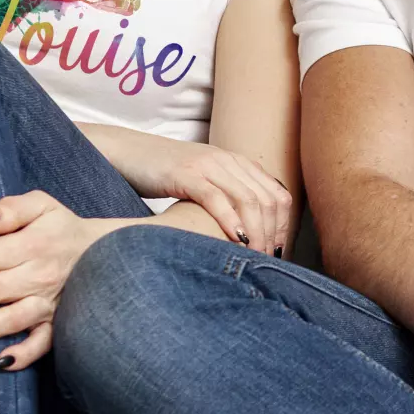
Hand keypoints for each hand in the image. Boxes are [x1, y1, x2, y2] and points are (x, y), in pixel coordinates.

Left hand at [0, 192, 107, 369]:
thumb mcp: (43, 204)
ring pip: (7, 320)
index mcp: (32, 244)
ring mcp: (49, 302)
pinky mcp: (58, 322)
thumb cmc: (63, 228)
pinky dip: (24, 354)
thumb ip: (13, 207)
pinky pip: (43, 343)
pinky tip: (2, 360)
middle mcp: (39, 275)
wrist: (107, 250)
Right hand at [84, 125, 292, 256]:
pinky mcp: (186, 174)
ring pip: (248, 199)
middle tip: (267, 261)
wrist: (130, 152)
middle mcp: (228, 161)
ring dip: (256, 232)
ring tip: (254, 256)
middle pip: (267, 200)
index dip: (284, 226)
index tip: (280, 252)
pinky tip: (235, 239)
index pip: (277, 194)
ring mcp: (208, 165)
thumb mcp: (206, 180)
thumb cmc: (167, 174)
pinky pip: (215, 197)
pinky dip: (229, 219)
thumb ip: (229, 195)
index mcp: (237, 163)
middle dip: (273, 234)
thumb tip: (250, 231)